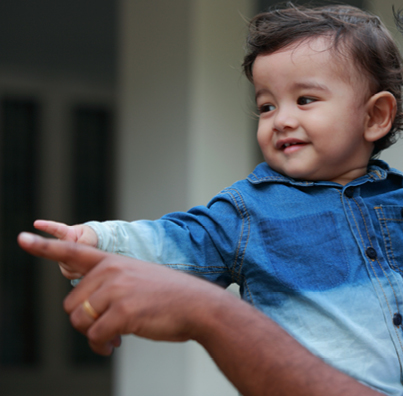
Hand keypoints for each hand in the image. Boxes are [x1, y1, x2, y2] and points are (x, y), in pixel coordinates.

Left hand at [17, 232, 226, 355]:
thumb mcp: (137, 280)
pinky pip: (95, 336)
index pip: (72, 251)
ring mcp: (116, 290)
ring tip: (112, 337)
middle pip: (72, 304)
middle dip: (85, 321)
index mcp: (113, 261)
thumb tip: (82, 312)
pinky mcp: (122, 312)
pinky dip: (101, 346)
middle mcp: (111, 272)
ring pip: (80, 321)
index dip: (43, 246)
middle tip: (106, 328)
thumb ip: (109, 286)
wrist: (199, 305)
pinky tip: (116, 344)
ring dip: (93, 335)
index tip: (22, 237)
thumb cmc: (169, 297)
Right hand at [33, 220, 98, 278]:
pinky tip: (83, 268)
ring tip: (85, 257)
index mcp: (67, 233)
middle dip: (40, 246)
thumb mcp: (90, 235)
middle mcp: (61, 246)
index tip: (36, 223)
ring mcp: (62, 259)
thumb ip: (87, 239)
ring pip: (69, 264)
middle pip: (51, 248)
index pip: (57, 229)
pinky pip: (73, 273)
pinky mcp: (67, 270)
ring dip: (79, 263)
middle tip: (23, 239)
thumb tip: (80, 248)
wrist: (90, 251)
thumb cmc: (89, 238)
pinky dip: (81, 271)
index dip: (47, 226)